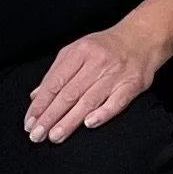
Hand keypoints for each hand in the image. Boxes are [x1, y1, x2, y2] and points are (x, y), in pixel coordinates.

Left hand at [26, 25, 161, 142]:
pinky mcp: (132, 84)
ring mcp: (116, 73)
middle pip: (69, 93)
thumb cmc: (106, 47)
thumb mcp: (77, 51)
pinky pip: (117, 101)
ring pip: (89, 100)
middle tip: (37, 135)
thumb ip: (57, 73)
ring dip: (70, 120)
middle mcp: (97, 62)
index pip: (55, 82)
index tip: (29, 122)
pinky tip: (89, 124)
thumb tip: (36, 96)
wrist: (142, 37)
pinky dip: (103, 113)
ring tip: (54, 136)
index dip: (40, 104)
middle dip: (50, 116)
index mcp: (80, 51)